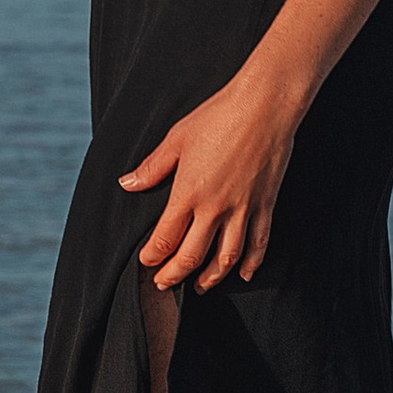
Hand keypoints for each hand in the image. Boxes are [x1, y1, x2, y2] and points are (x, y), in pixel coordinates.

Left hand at [119, 74, 300, 291]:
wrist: (264, 105)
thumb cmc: (218, 115)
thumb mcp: (177, 138)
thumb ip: (152, 167)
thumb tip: (127, 184)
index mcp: (188, 192)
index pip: (165, 238)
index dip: (153, 256)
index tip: (146, 262)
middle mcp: (215, 208)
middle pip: (191, 256)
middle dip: (174, 275)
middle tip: (164, 284)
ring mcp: (243, 209)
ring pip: (225, 258)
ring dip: (210, 278)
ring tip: (200, 287)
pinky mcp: (265, 205)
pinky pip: (258, 244)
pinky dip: (250, 264)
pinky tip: (242, 273)